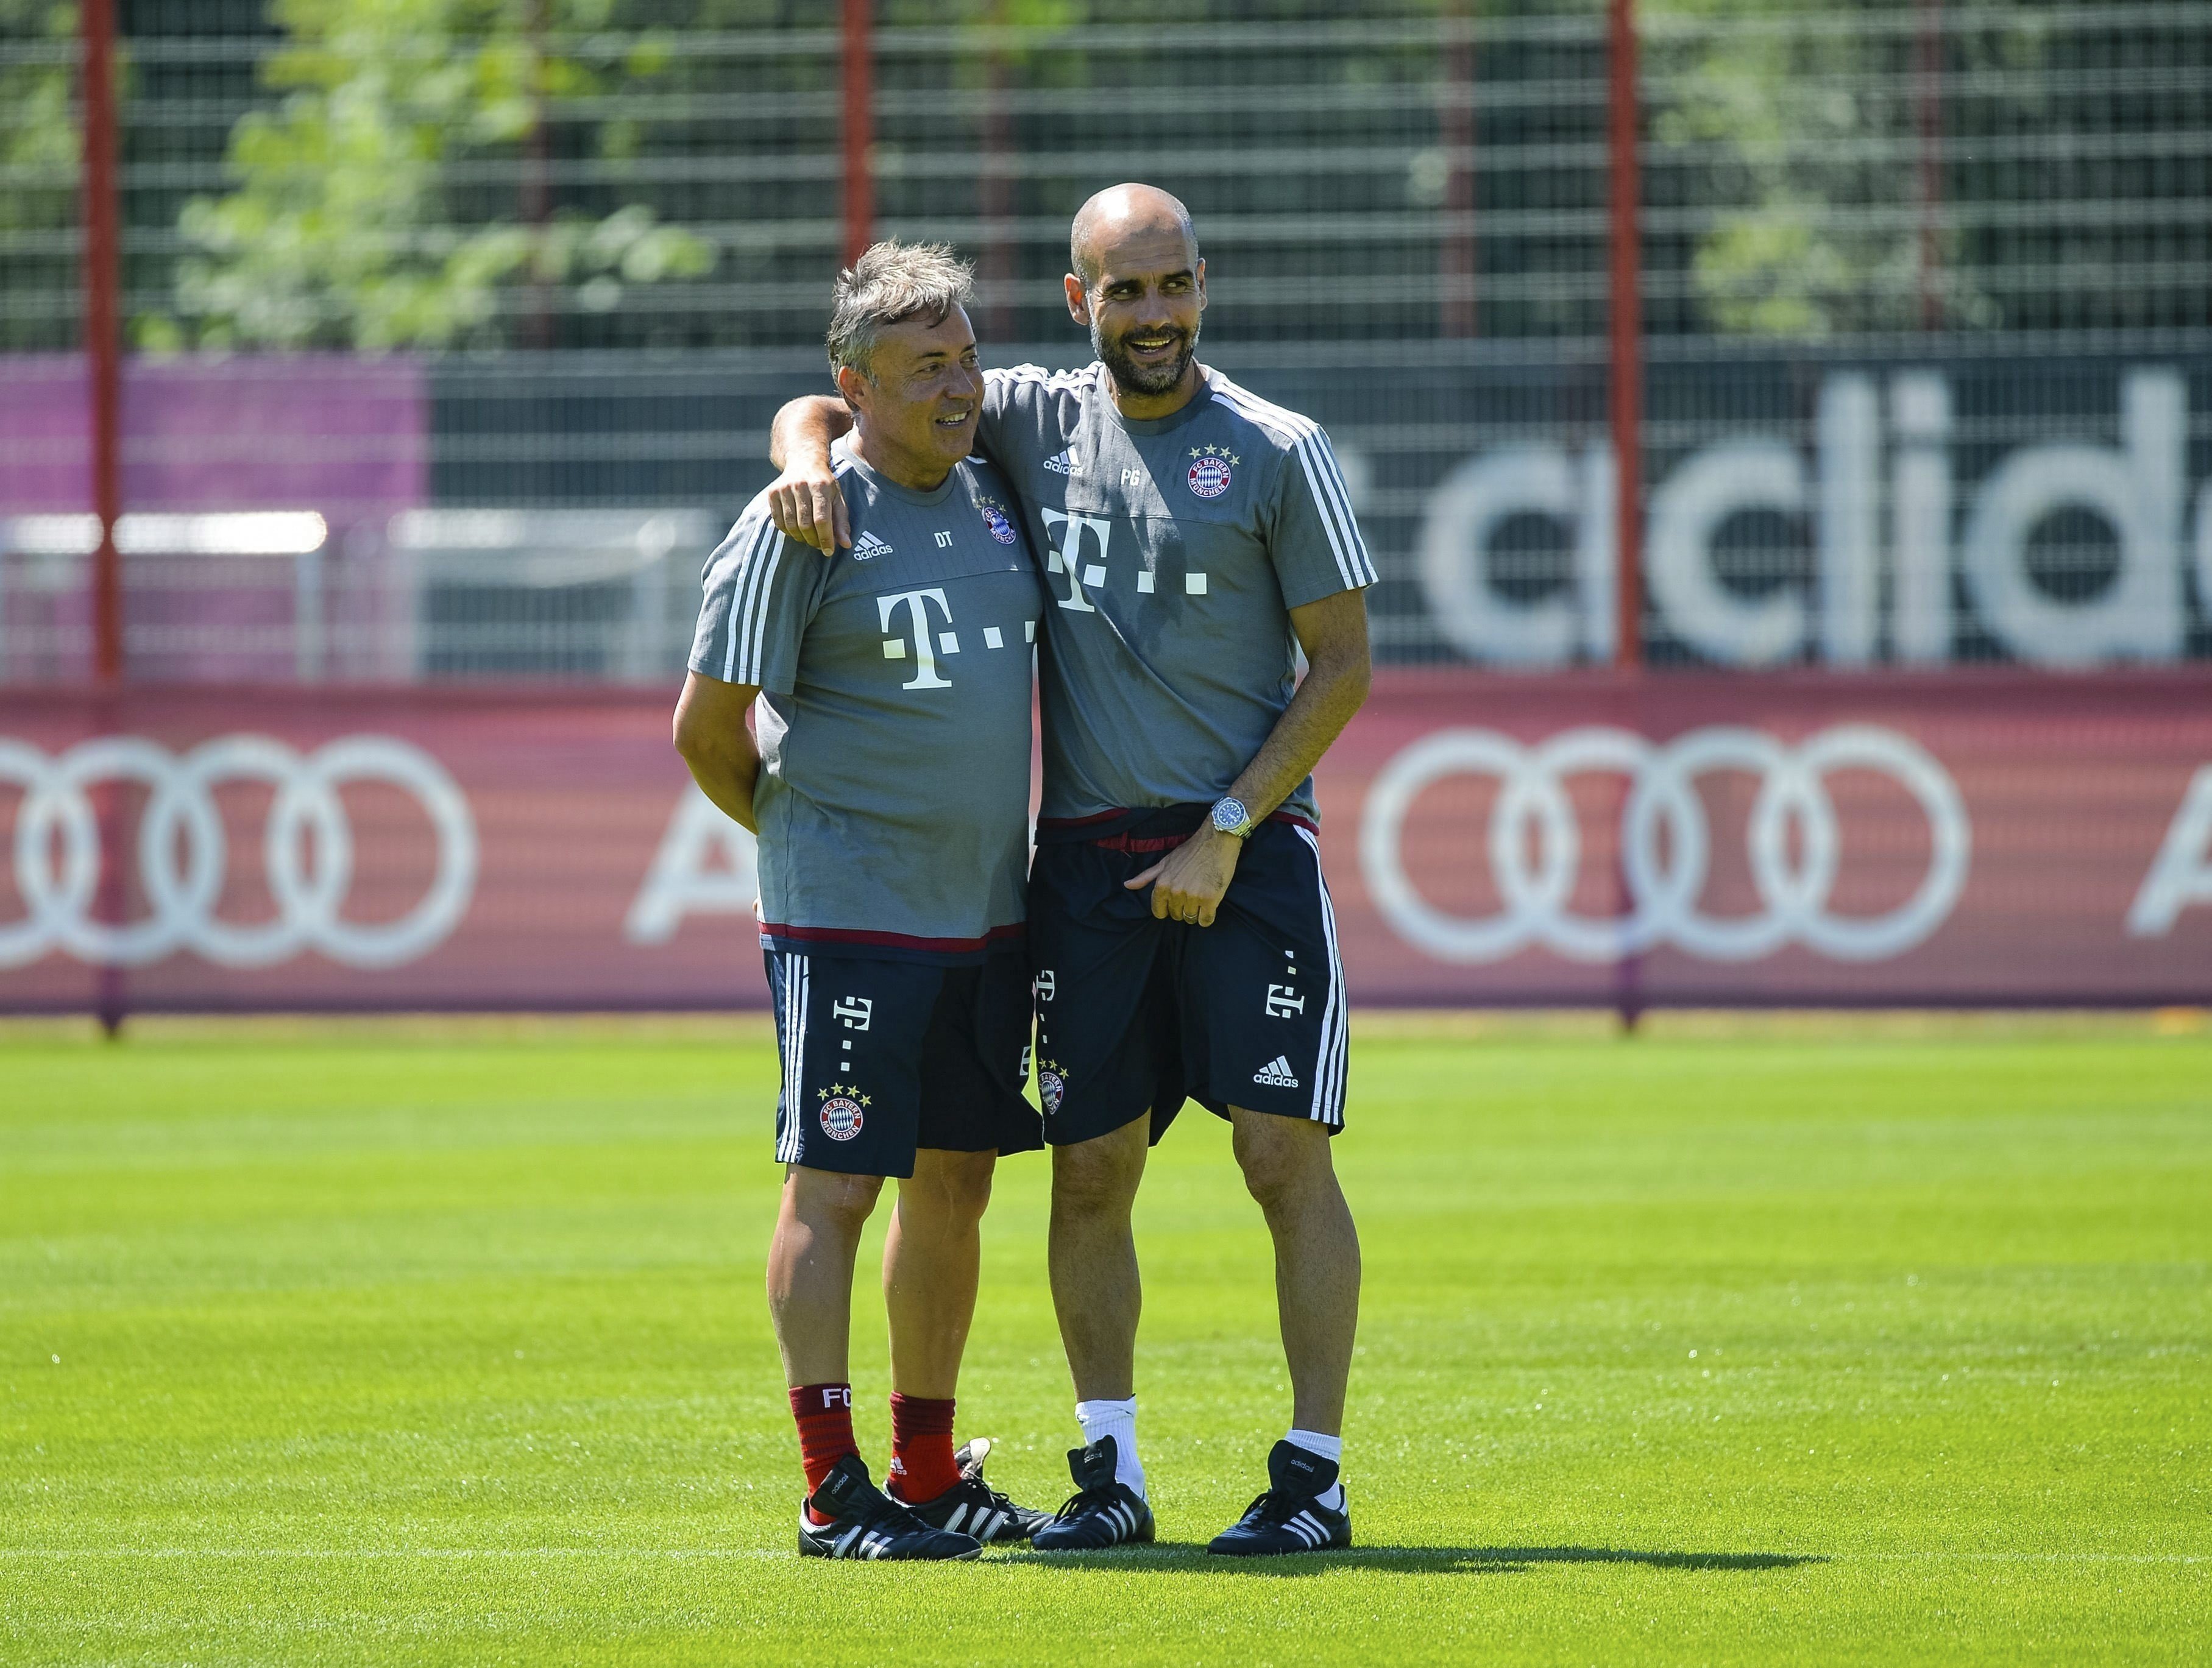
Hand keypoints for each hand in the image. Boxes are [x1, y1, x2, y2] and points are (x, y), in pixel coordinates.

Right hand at [766, 460, 849, 552]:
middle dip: (813, 540)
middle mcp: (800, 486)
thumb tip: (846, 544)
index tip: (829, 551)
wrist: (803, 461)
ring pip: (791, 525)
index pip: (821, 519)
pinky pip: (779, 522)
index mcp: (820, 486)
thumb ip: (842, 521)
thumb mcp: (837, 498)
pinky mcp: (772, 494)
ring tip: (809, 538)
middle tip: (819, 545)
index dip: (825, 539)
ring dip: (801, 538)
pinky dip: (788, 532)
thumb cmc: (824, 484)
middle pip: (805, 525)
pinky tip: (797, 531)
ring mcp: (784, 489)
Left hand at [1125, 826, 1242, 926]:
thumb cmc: (1190, 850)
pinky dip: (1207, 917)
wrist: (1216, 841)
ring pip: (1190, 918)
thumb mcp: (1165, 862)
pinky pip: (1205, 920)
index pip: (1159, 912)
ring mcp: (1193, 896)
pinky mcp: (1210, 899)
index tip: (1176, 900)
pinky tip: (1209, 906)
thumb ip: (1146, 877)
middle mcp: (1175, 892)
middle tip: (1192, 894)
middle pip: (1176, 915)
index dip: (1168, 908)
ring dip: (1195, 912)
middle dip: (1182, 908)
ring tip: (1201, 897)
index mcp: (1162, 884)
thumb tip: (1127, 885)